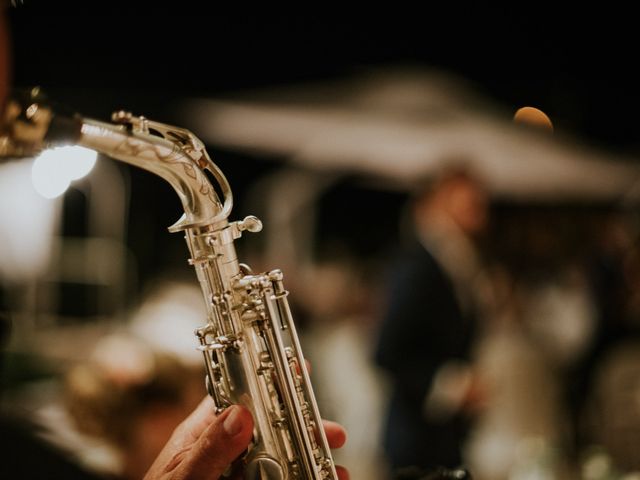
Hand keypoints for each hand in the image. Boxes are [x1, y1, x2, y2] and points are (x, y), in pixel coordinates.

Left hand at [144, 396, 348, 479]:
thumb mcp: (183, 474)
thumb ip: (210, 449)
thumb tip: (240, 415)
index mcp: (203, 431)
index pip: (240, 395)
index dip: (271, 380)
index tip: (298, 371)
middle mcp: (223, 449)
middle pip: (271, 428)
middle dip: (304, 427)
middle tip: (332, 433)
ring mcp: (234, 471)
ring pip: (278, 458)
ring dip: (309, 460)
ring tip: (335, 470)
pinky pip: (276, 479)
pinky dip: (300, 478)